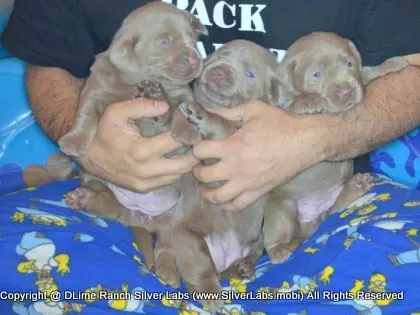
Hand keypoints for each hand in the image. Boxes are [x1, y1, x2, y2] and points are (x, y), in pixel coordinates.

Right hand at [78, 98, 197, 191]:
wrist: (87, 155)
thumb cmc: (103, 131)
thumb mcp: (117, 112)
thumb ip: (141, 106)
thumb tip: (166, 106)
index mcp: (141, 151)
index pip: (175, 141)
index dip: (187, 131)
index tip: (192, 124)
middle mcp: (146, 171)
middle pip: (184, 164)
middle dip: (194, 151)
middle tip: (198, 138)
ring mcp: (145, 183)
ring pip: (179, 175)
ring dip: (188, 162)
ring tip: (190, 148)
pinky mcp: (144, 189)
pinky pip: (168, 182)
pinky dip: (176, 171)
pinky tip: (175, 158)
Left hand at [192, 100, 326, 210]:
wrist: (306, 141)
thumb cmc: (280, 123)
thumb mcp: (252, 110)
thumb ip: (227, 112)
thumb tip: (207, 109)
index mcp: (233, 146)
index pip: (201, 151)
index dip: (195, 147)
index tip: (197, 146)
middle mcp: (236, 168)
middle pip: (205, 176)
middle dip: (196, 170)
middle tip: (198, 166)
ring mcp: (247, 183)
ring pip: (219, 196)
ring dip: (207, 193)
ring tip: (204, 188)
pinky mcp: (258, 192)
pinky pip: (238, 205)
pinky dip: (227, 206)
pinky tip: (222, 201)